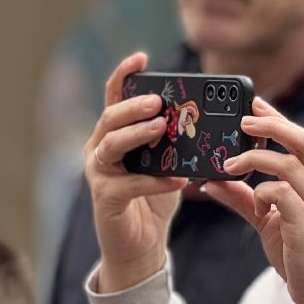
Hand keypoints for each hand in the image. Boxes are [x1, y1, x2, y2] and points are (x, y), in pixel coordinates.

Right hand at [86, 52, 188, 292]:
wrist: (140, 246)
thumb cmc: (154, 199)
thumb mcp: (167, 163)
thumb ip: (176, 141)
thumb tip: (203, 117)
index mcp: (114, 135)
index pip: (114, 98)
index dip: (124, 75)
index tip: (141, 57)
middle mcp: (100, 149)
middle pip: (110, 118)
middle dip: (133, 106)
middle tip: (158, 101)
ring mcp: (99, 174)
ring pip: (111, 146)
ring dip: (137, 134)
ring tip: (161, 128)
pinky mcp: (107, 199)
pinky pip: (130, 185)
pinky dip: (155, 181)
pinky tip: (178, 180)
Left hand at [204, 99, 303, 303]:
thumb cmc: (302, 257)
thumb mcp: (271, 223)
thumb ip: (245, 200)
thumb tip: (213, 182)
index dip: (280, 120)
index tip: (254, 105)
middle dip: (274, 124)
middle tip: (243, 119)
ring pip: (289, 165)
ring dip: (255, 158)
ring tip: (228, 164)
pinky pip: (281, 193)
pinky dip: (260, 191)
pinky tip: (252, 200)